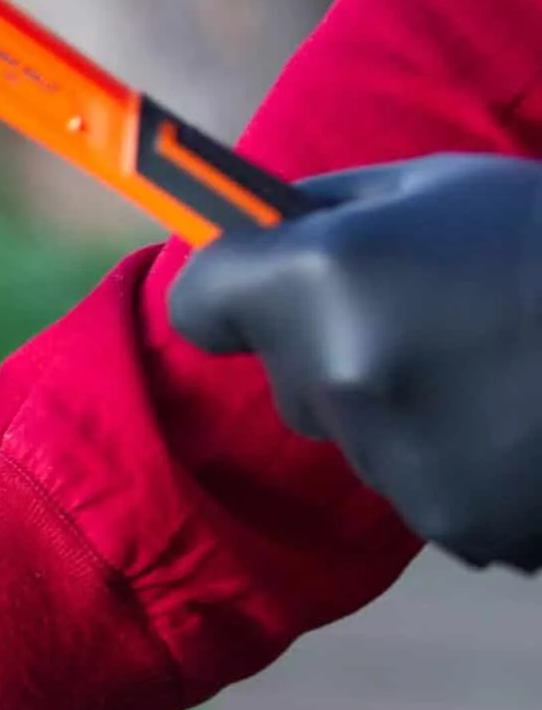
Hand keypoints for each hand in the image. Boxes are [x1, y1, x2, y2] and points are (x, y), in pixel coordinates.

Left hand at [168, 154, 541, 570]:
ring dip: (403, 404)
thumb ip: (328, 211)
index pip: (200, 300)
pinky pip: (420, 486)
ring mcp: (396, 460)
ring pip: (354, 432)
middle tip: (438, 313)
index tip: (260, 285)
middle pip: (284, 372)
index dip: (230, 289)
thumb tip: (250, 229)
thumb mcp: (440, 186)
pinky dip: (460, 460)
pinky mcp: (452, 523)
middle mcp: (341, 374)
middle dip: (333, 344)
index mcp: (324, 278)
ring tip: (502, 368)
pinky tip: (527, 421)